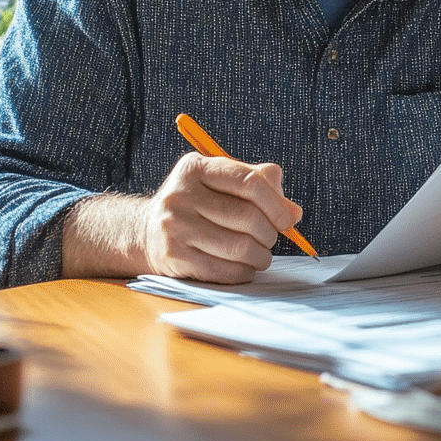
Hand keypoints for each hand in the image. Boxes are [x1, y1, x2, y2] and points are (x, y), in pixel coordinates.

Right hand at [139, 152, 303, 282]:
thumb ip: (262, 186)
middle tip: (271, 239)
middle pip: (246, 217)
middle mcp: (181, 195)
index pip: (248, 182)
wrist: (147, 231)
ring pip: (238, 247)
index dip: (276, 203)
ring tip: (261, 255)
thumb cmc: (199, 204)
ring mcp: (174, 227)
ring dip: (260, 256)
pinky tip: (245, 267)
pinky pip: (224, 270)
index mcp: (196, 168)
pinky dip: (244, 272)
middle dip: (269, 232)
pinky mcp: (174, 257)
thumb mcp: (223, 183)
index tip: (289, 220)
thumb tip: (293, 213)